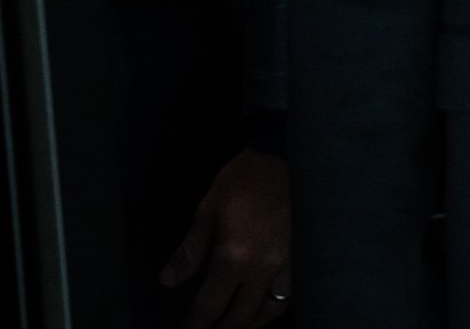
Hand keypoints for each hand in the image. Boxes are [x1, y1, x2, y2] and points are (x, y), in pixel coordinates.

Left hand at [160, 147, 290, 327]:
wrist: (281, 157)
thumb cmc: (241, 182)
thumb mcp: (207, 212)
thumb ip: (190, 251)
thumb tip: (169, 282)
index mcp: (235, 258)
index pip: (210, 306)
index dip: (195, 324)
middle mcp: (262, 269)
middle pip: (241, 316)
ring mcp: (286, 264)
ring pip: (270, 310)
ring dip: (251, 322)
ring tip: (236, 322)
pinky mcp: (300, 255)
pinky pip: (289, 292)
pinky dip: (274, 305)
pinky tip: (264, 303)